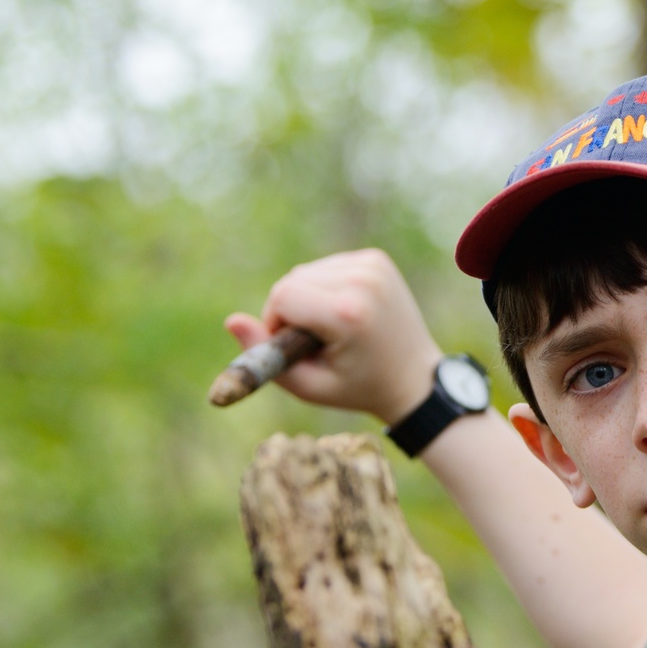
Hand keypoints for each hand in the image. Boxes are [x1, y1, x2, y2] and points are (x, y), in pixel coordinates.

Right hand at [225, 249, 442, 421]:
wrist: (415, 379)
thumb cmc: (359, 388)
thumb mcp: (309, 386)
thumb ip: (265, 356)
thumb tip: (231, 320)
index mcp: (349, 312)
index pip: (282, 297)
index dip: (276, 324)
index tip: (295, 346)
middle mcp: (363, 280)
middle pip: (291, 281)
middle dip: (290, 311)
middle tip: (316, 341)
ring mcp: (373, 265)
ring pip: (306, 273)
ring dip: (307, 298)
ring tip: (333, 329)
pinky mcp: (376, 259)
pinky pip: (326, 268)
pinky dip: (324, 288)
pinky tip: (345, 312)